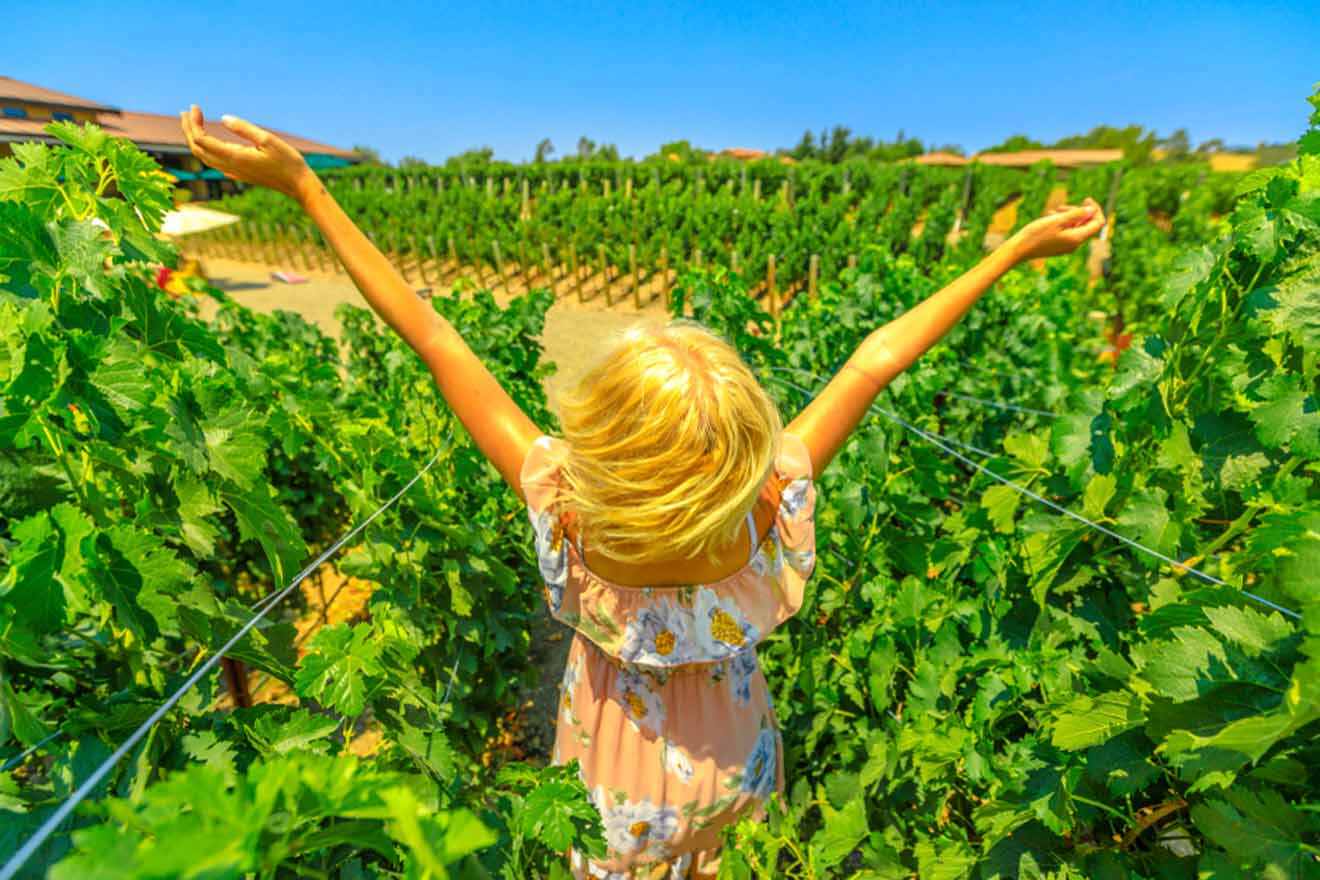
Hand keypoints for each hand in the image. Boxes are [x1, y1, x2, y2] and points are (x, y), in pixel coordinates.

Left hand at [179, 104, 315, 201]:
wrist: (298, 186)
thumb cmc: (287, 161)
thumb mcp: (268, 140)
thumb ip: (244, 129)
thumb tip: (223, 118)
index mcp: (234, 157)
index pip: (202, 140)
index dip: (193, 122)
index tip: (195, 106)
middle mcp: (230, 166)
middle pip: (198, 149)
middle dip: (188, 129)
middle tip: (186, 111)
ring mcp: (233, 171)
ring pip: (204, 157)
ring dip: (194, 139)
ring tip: (192, 123)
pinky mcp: (239, 173)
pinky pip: (213, 162)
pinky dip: (205, 149)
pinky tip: (207, 141)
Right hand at [1006, 197, 1106, 261]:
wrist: (1019, 249)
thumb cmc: (1036, 234)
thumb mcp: (1057, 220)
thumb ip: (1076, 214)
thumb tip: (1092, 209)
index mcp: (1077, 238)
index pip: (1098, 223)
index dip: (1096, 209)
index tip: (1086, 199)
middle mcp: (1075, 244)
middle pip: (1086, 224)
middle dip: (1078, 211)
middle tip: (1061, 207)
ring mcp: (1067, 246)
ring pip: (1075, 226)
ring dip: (1068, 216)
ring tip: (1053, 212)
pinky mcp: (1059, 246)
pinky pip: (1067, 231)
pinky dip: (1062, 223)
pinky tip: (1050, 218)